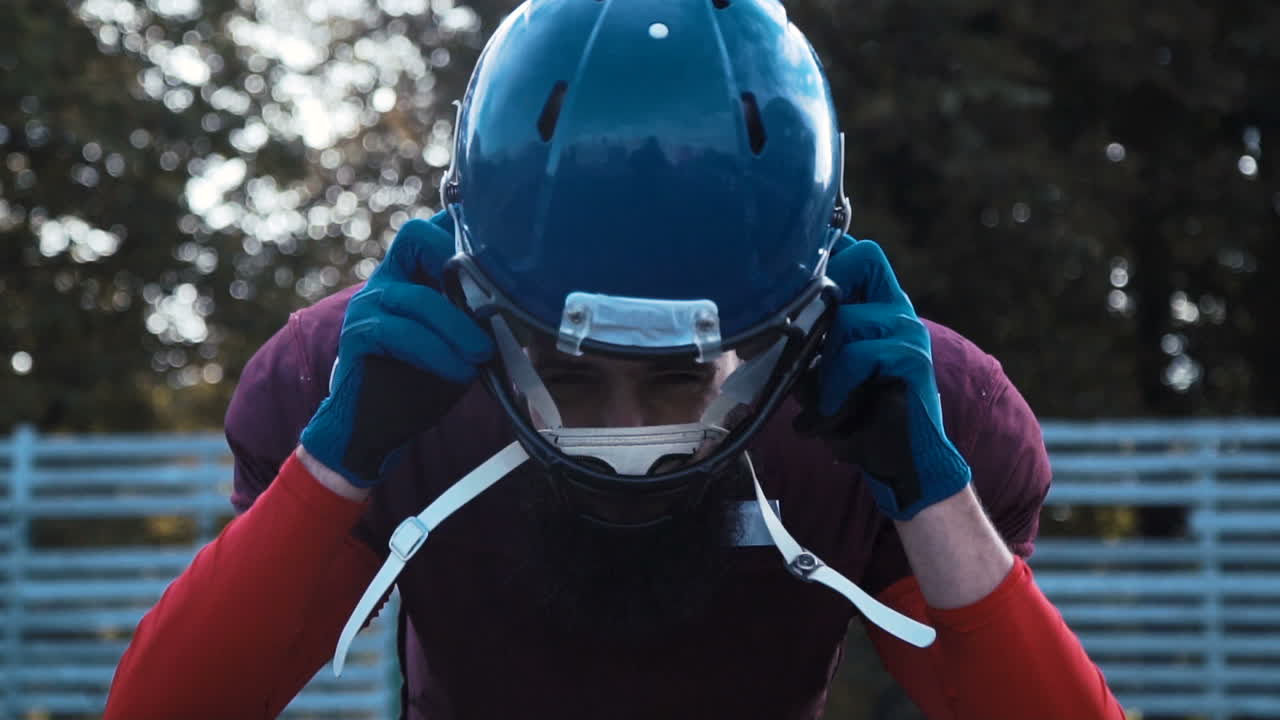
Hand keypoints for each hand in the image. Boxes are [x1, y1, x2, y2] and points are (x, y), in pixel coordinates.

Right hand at [298, 212, 492, 488]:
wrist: (379, 425)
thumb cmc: (427, 378)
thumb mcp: (465, 339)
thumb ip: (484, 312)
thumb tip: (533, 300)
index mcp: (416, 270)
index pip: (437, 225)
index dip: (466, 223)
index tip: (504, 245)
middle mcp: (389, 276)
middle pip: (415, 234)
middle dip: (457, 262)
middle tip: (490, 301)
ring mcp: (369, 302)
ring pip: (417, 296)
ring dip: (457, 327)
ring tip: (482, 354)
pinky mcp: (357, 334)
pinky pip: (398, 332)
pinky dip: (436, 352)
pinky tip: (460, 371)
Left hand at [794, 238, 969, 519]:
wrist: (900, 462)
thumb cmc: (857, 416)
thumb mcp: (820, 372)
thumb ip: (803, 342)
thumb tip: (756, 324)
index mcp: (877, 305)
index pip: (857, 251)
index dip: (828, 248)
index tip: (792, 266)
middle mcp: (897, 308)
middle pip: (865, 256)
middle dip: (826, 289)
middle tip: (806, 333)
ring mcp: (908, 330)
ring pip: (846, 316)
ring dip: (824, 357)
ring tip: (823, 393)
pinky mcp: (913, 357)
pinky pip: (857, 353)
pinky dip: (837, 382)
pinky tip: (835, 408)